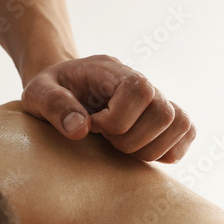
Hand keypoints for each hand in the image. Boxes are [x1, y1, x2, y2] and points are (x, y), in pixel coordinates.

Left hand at [21, 56, 196, 162]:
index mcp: (113, 71)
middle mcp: (143, 83)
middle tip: (106, 140)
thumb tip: (80, 129)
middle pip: (165, 113)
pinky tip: (137, 151)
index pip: (140, 90)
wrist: (62, 87)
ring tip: (121, 146)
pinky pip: (186, 136)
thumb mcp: (37, 93)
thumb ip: (54, 105)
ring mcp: (158, 101)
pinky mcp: (164, 121)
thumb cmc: (50, 90)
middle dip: (132, 139)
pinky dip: (167, 152)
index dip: (118, 119)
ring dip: (150, 148)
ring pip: (182, 125)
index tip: (93, 126)